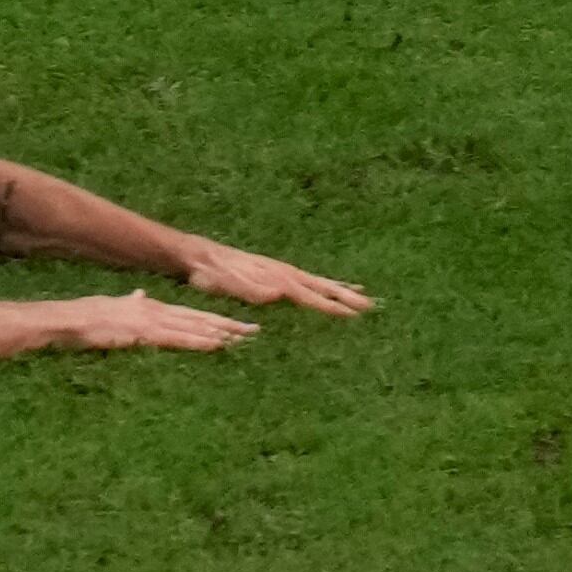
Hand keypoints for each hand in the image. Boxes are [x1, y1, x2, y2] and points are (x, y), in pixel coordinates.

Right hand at [58, 289, 260, 353]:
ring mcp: (151, 321)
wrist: (68, 320)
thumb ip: (131, 303)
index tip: (238, 323)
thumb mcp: (115, 307)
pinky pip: (177, 339)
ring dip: (221, 333)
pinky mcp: (143, 334)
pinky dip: (199, 342)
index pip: (191, 314)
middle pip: (200, 319)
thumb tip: (139, 295)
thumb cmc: (87, 318)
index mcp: (152, 308)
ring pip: (194, 328)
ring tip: (244, 337)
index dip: (215, 318)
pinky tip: (216, 345)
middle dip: (229, 325)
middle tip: (255, 330)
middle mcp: (157, 311)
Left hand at [172, 242, 373, 319]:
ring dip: (341, 289)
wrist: (199, 256)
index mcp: (277, 279)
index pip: (311, 296)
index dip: (332, 307)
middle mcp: (284, 273)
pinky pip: (308, 280)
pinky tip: (330, 286)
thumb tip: (279, 293)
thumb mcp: (227, 284)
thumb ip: (251, 290)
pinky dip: (325, 284)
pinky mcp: (276, 273)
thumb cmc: (211, 275)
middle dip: (347, 297)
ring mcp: (282, 271)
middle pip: (322, 287)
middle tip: (372, 306)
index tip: (355, 315)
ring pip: (319, 282)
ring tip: (363, 294)